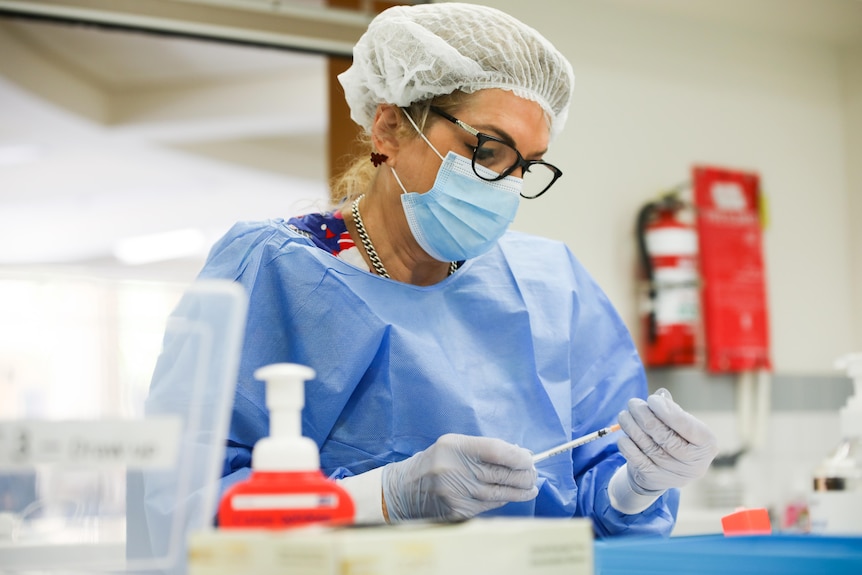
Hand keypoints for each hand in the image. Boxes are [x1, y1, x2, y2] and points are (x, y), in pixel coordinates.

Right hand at [382, 433, 537, 521]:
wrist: (404, 489)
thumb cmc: (435, 462)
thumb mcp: (454, 445)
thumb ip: (484, 448)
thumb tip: (520, 454)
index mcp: (454, 447)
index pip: (495, 450)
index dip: (517, 455)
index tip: (529, 458)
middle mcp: (454, 469)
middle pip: (501, 473)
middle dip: (523, 475)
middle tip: (533, 474)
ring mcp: (455, 493)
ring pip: (499, 493)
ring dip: (520, 491)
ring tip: (531, 488)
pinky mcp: (457, 510)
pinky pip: (488, 506)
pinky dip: (502, 500)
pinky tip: (511, 496)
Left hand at [617, 389, 717, 493]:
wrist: (665, 472)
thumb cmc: (675, 438)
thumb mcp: (681, 425)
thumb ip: (672, 409)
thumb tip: (661, 394)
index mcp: (706, 444)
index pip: (686, 425)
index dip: (666, 410)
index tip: (652, 399)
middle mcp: (694, 463)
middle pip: (665, 436)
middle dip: (645, 416)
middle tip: (633, 403)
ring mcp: (675, 474)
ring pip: (648, 446)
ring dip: (632, 427)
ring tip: (624, 415)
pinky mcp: (656, 479)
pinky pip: (637, 459)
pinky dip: (627, 445)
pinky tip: (623, 436)